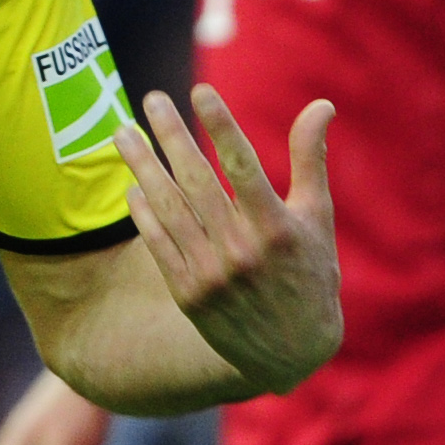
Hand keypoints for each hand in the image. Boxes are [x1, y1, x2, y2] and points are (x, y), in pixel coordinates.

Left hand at [114, 84, 339, 394]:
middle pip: (197, 182)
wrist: (293, 353)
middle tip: (152, 99)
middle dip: (171, 136)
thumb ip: (310, 160)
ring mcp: (212, 276)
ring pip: (169, 210)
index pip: (243, 166)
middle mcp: (242, 251)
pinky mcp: (189, 296)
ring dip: (143, 167)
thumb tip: (321, 105)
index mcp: (277, 228)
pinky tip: (132, 185)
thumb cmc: (310, 273)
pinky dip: (144, 214)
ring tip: (122, 133)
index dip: (221, 126)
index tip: (200, 92)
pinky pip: (159, 246)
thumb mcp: (318, 219)